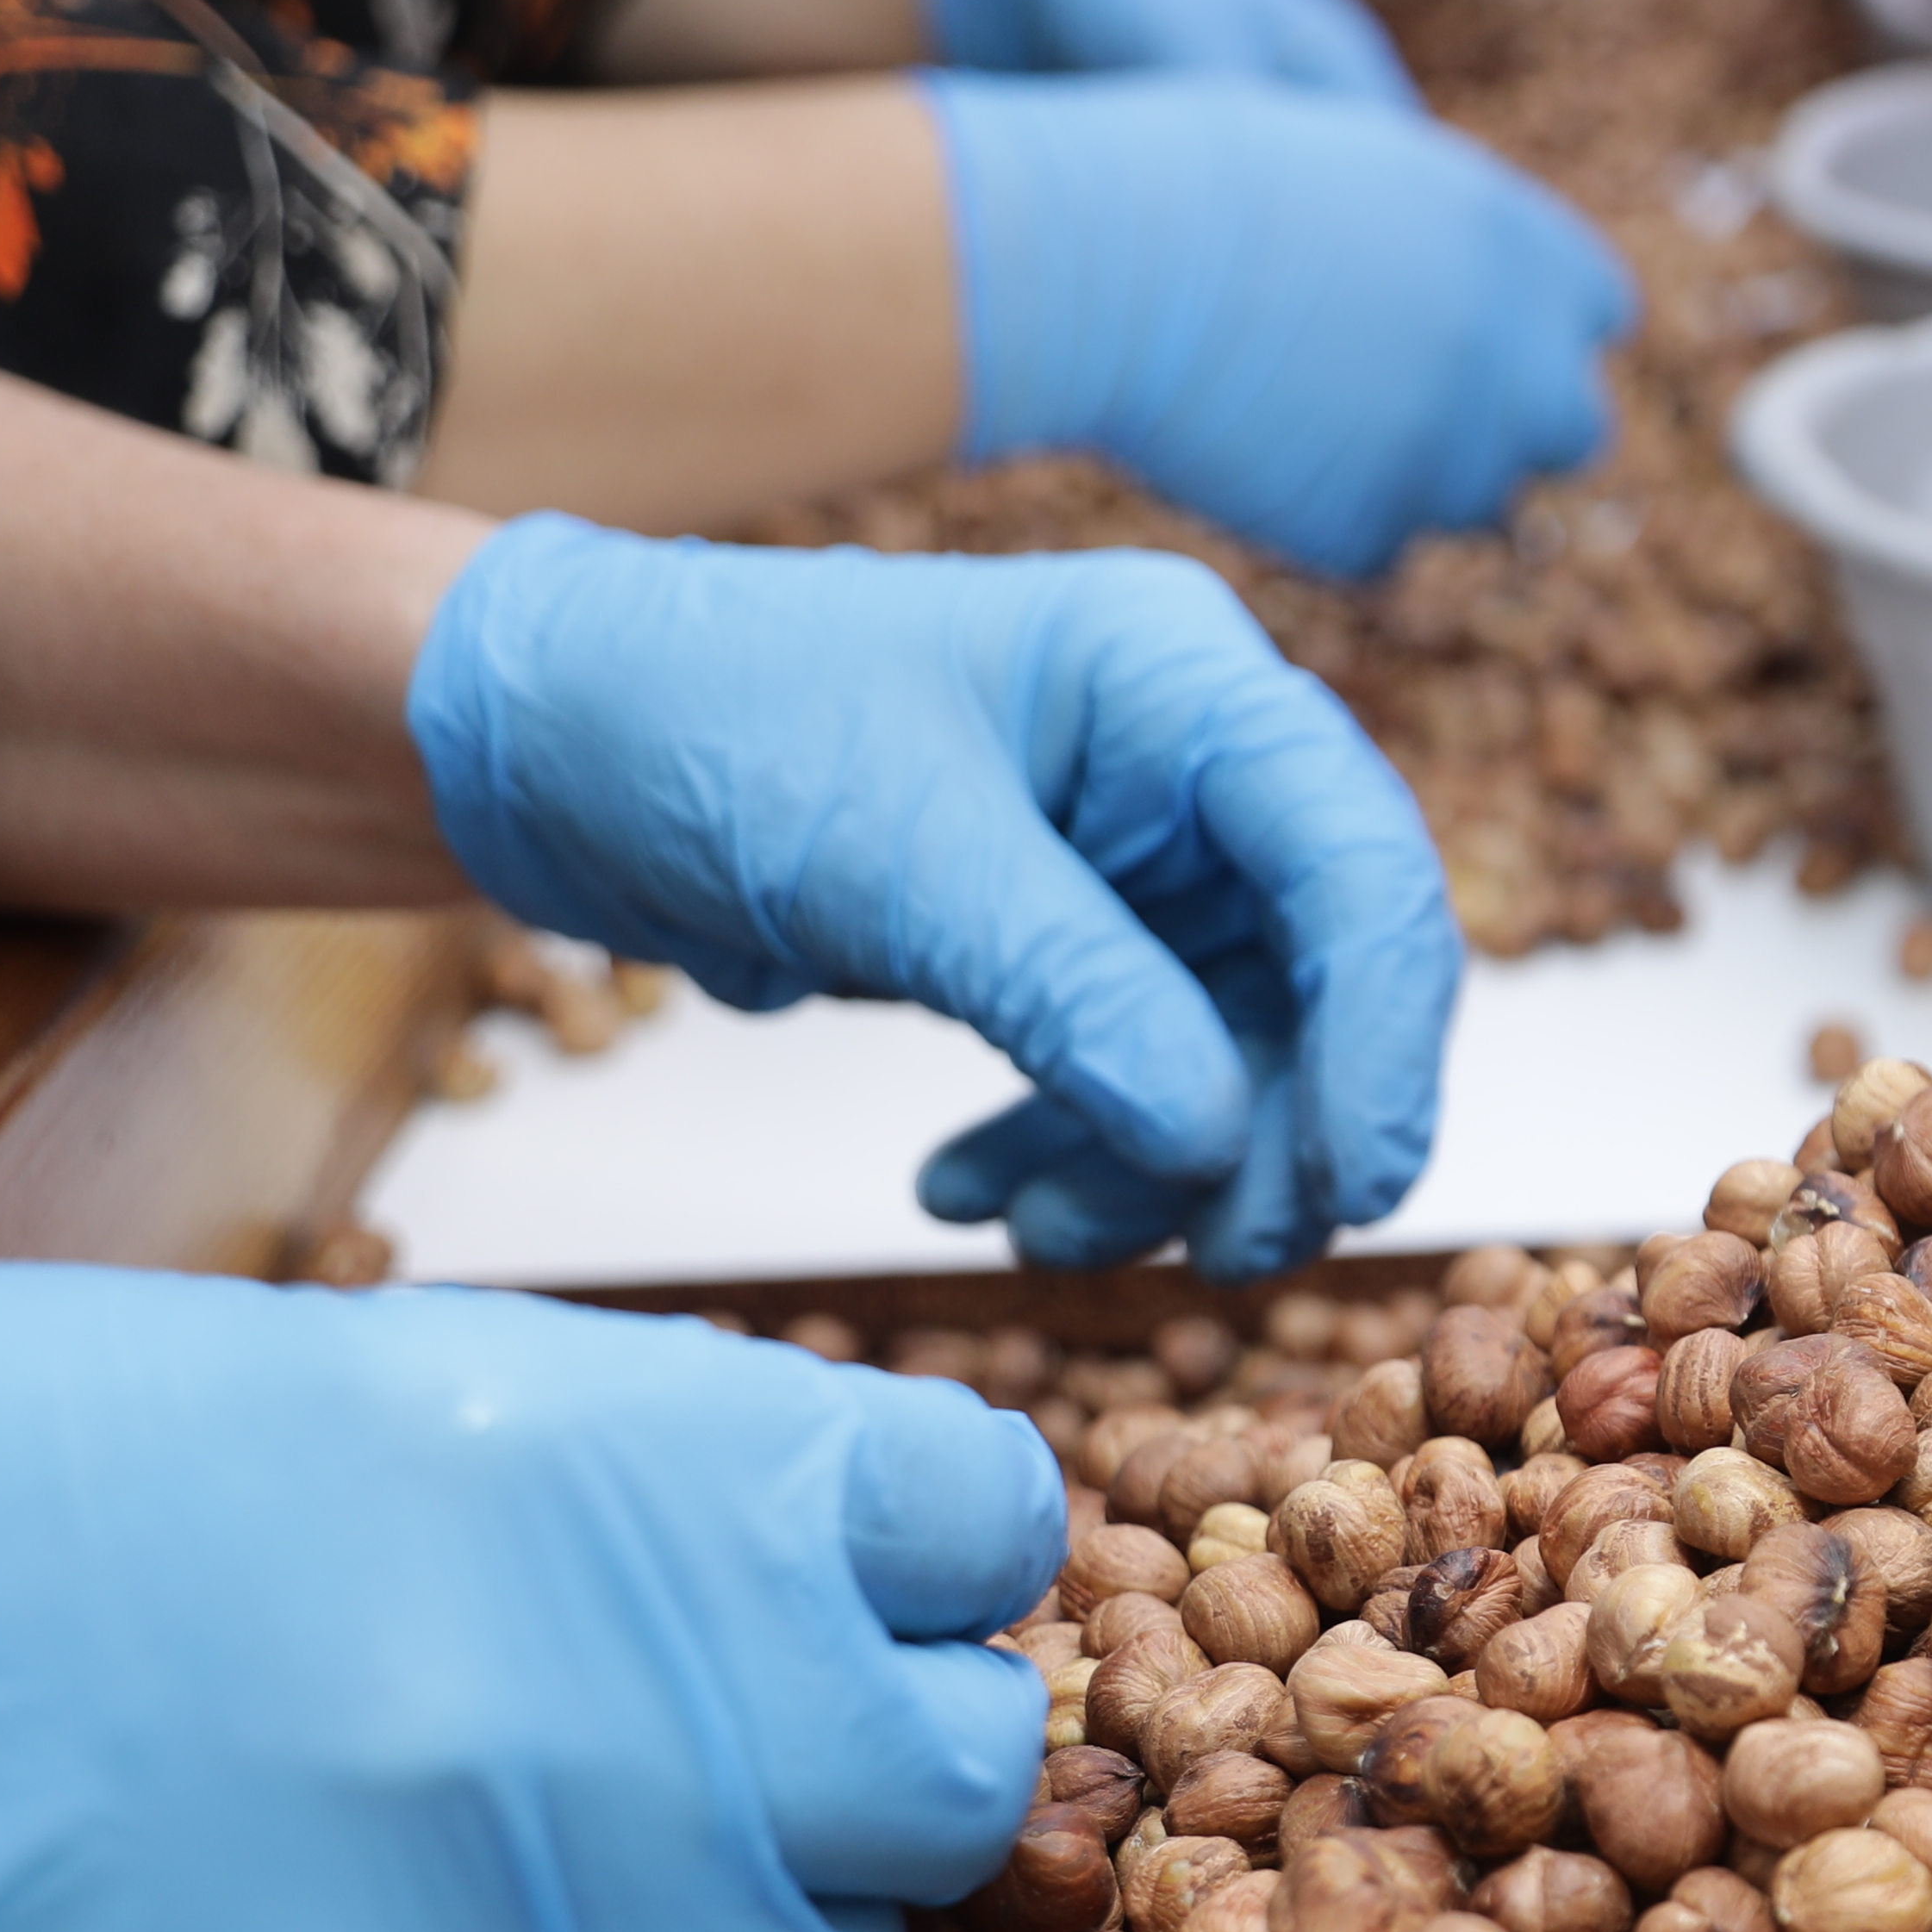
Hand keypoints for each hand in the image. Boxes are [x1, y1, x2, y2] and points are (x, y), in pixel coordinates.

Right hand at [0, 1273, 1059, 1931]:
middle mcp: (688, 1725)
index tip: (838, 1603)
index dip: (904, 1574)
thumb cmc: (20, 1499)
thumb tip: (840, 1597)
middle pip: (949, 1788)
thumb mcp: (396, 1401)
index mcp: (685, 1482)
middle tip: (704, 1784)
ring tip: (518, 1903)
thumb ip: (663, 1506)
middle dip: (856, 1785)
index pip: (981, 1527)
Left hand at [409, 514, 1466, 1269]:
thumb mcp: (896, 859)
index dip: (1387, 1034)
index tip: (1361, 1184)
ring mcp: (1137, 858)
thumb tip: (1223, 1143)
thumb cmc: (706, 725)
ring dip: (1161, 1166)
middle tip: (1229, 1250)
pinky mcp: (1073, 939)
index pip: (1357, 861)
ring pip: (1236, 1051)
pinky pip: (1135, 1076)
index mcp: (1179, 682)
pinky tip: (969, 1196)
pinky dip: (1075, 1154)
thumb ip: (1073, 994)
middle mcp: (1189, 766)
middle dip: (1278, 1126)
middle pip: (1325, 973)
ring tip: (1041, 1233)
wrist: (544, 742)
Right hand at [925, 72, 1630, 579]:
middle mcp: (1521, 365)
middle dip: (1509, 428)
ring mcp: (1456, 463)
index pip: (1597, 316)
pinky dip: (1325, 522)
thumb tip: (1481, 306)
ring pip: (1478, 506)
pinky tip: (1251, 457)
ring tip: (1300, 419)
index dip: (1533, 330)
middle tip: (1411, 410)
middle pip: (1575, 431)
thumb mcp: (1366, 175)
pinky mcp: (1377, 534)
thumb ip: (1453, 250)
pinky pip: (1376, 549)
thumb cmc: (1202, 180)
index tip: (1470, 333)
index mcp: (1530, 254)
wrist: (1109, 254)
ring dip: (1415, 480)